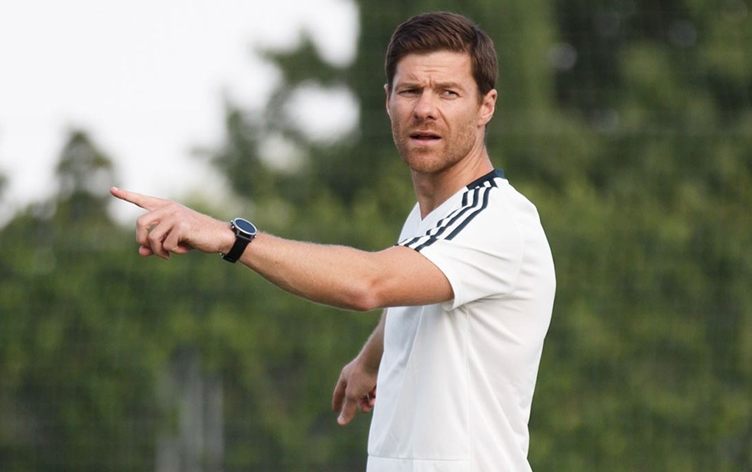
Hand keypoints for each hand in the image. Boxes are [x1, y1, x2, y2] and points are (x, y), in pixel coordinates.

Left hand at [110, 187, 233, 259]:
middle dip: (142, 240)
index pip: (142, 200)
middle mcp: (168, 208)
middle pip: (140, 223)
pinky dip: (173, 251)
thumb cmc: (195, 237)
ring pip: (152, 237)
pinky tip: (184, 248)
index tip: (112, 190)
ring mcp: (175, 215)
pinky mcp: (182, 225)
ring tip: (169, 253)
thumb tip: (141, 252)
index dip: (126, 195)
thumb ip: (155, 245)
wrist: (218, 236)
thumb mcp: (173, 241)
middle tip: (151, 250)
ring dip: (159, 250)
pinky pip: (167, 244)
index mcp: (165, 207)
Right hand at [332, 358, 377, 425]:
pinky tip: (378, 393)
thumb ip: (348, 409)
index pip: (339, 392)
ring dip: (370, 400)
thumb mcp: (353, 395)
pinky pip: (375, 389)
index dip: (337, 402)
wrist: (378, 359)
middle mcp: (355, 375)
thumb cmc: (362, 374)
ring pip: (367, 393)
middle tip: (366, 408)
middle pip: (355, 396)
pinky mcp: (378, 375)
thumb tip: (340, 422)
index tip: (336, 410)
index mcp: (345, 377)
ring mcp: (367, 375)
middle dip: (361, 404)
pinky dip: (376, 394)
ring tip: (374, 401)